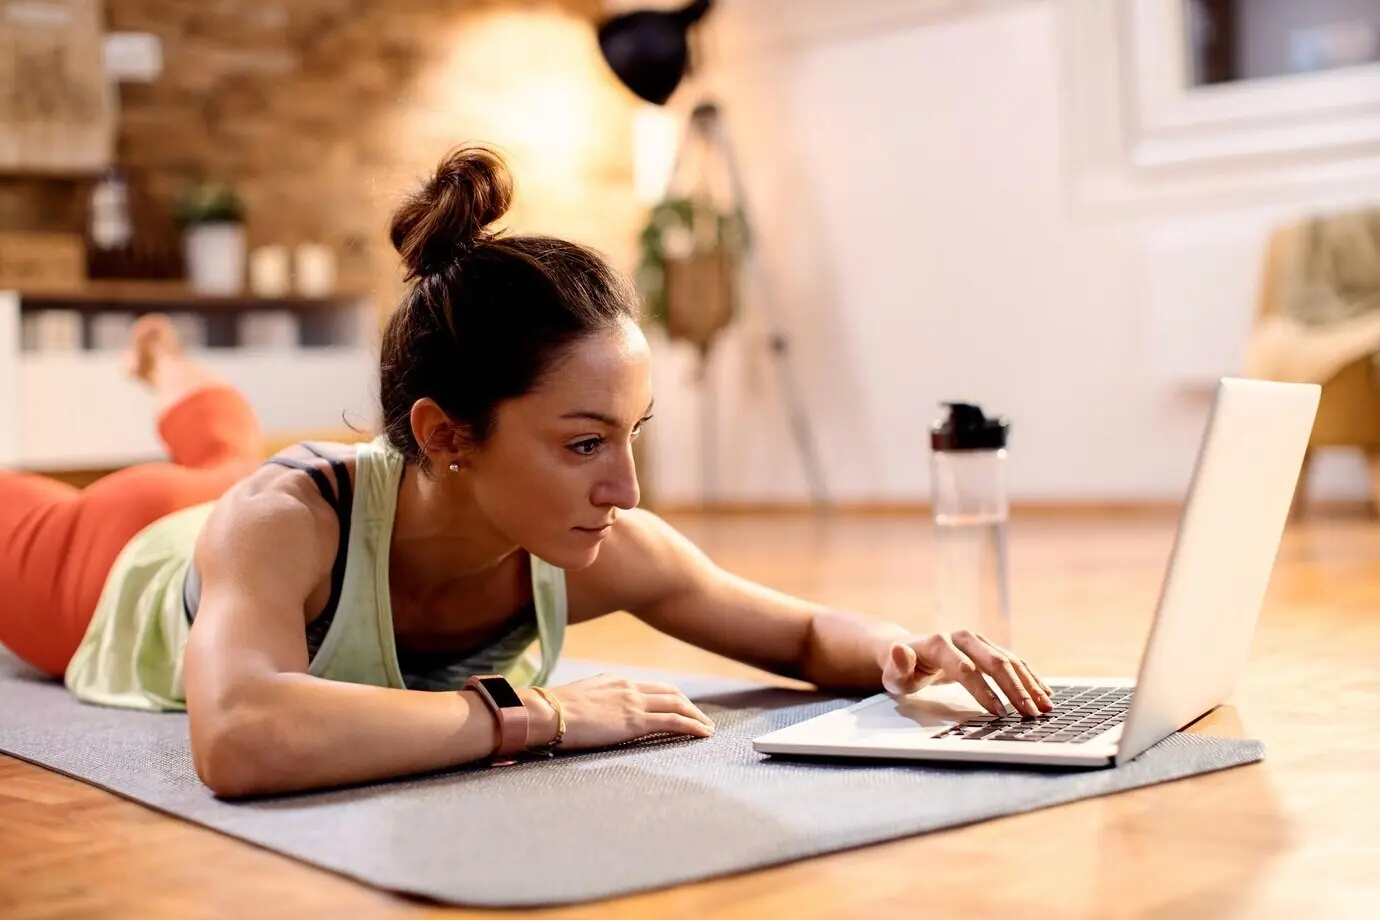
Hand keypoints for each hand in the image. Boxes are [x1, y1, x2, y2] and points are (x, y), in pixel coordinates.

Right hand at [528, 673, 715, 749]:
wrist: (548, 713)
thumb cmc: (552, 711)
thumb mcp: (577, 699)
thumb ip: (592, 703)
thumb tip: (590, 715)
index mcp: (614, 681)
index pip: (649, 687)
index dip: (668, 696)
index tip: (678, 706)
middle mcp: (628, 687)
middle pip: (669, 692)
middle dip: (688, 704)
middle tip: (700, 717)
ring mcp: (634, 702)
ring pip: (676, 705)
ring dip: (695, 716)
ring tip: (707, 728)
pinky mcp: (636, 721)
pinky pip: (673, 721)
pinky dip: (692, 726)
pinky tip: (703, 734)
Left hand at [881, 630, 1053, 716]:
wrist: (912, 651)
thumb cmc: (903, 670)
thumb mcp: (894, 674)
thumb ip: (897, 666)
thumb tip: (899, 649)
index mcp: (939, 643)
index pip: (965, 669)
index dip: (983, 690)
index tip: (998, 712)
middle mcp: (963, 637)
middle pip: (994, 662)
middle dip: (1014, 690)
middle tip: (1029, 714)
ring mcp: (978, 640)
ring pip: (1009, 661)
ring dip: (1029, 684)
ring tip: (1044, 707)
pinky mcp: (989, 647)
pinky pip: (1014, 661)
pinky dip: (1030, 677)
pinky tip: (1044, 693)